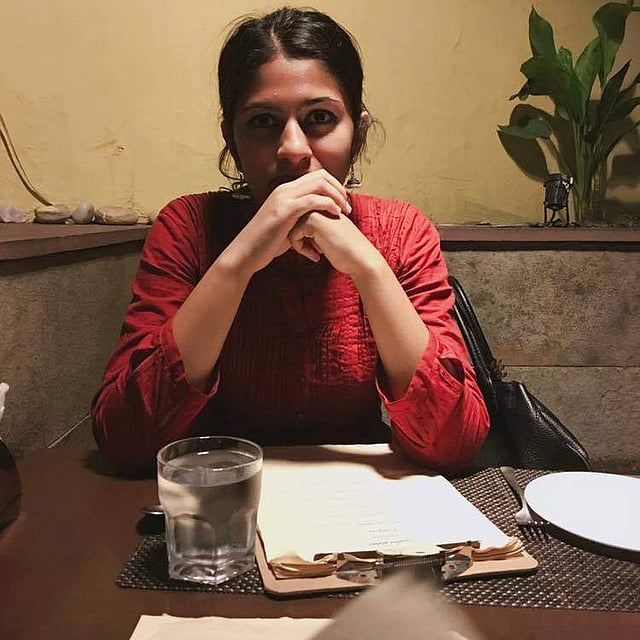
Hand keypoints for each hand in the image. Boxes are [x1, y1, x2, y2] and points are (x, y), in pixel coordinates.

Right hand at [226, 170, 350, 275]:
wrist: (245, 252)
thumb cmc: (265, 244)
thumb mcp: (284, 225)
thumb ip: (298, 219)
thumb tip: (312, 222)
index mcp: (285, 190)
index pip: (316, 176)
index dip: (334, 186)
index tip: (343, 202)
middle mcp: (284, 189)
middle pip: (320, 176)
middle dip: (339, 189)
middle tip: (348, 206)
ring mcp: (284, 198)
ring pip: (319, 184)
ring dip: (337, 196)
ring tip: (345, 211)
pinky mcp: (285, 210)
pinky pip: (312, 200)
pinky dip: (328, 204)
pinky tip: (336, 215)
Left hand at [288, 210, 384, 278]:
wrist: (361, 258)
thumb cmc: (346, 250)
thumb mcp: (328, 234)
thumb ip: (313, 228)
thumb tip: (293, 229)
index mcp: (325, 206)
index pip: (300, 220)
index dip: (306, 238)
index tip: (319, 249)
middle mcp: (320, 204)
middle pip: (294, 222)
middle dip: (301, 240)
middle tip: (317, 251)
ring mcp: (317, 210)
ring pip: (292, 228)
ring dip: (300, 245)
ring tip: (316, 253)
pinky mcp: (313, 219)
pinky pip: (293, 234)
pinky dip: (301, 249)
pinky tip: (317, 255)